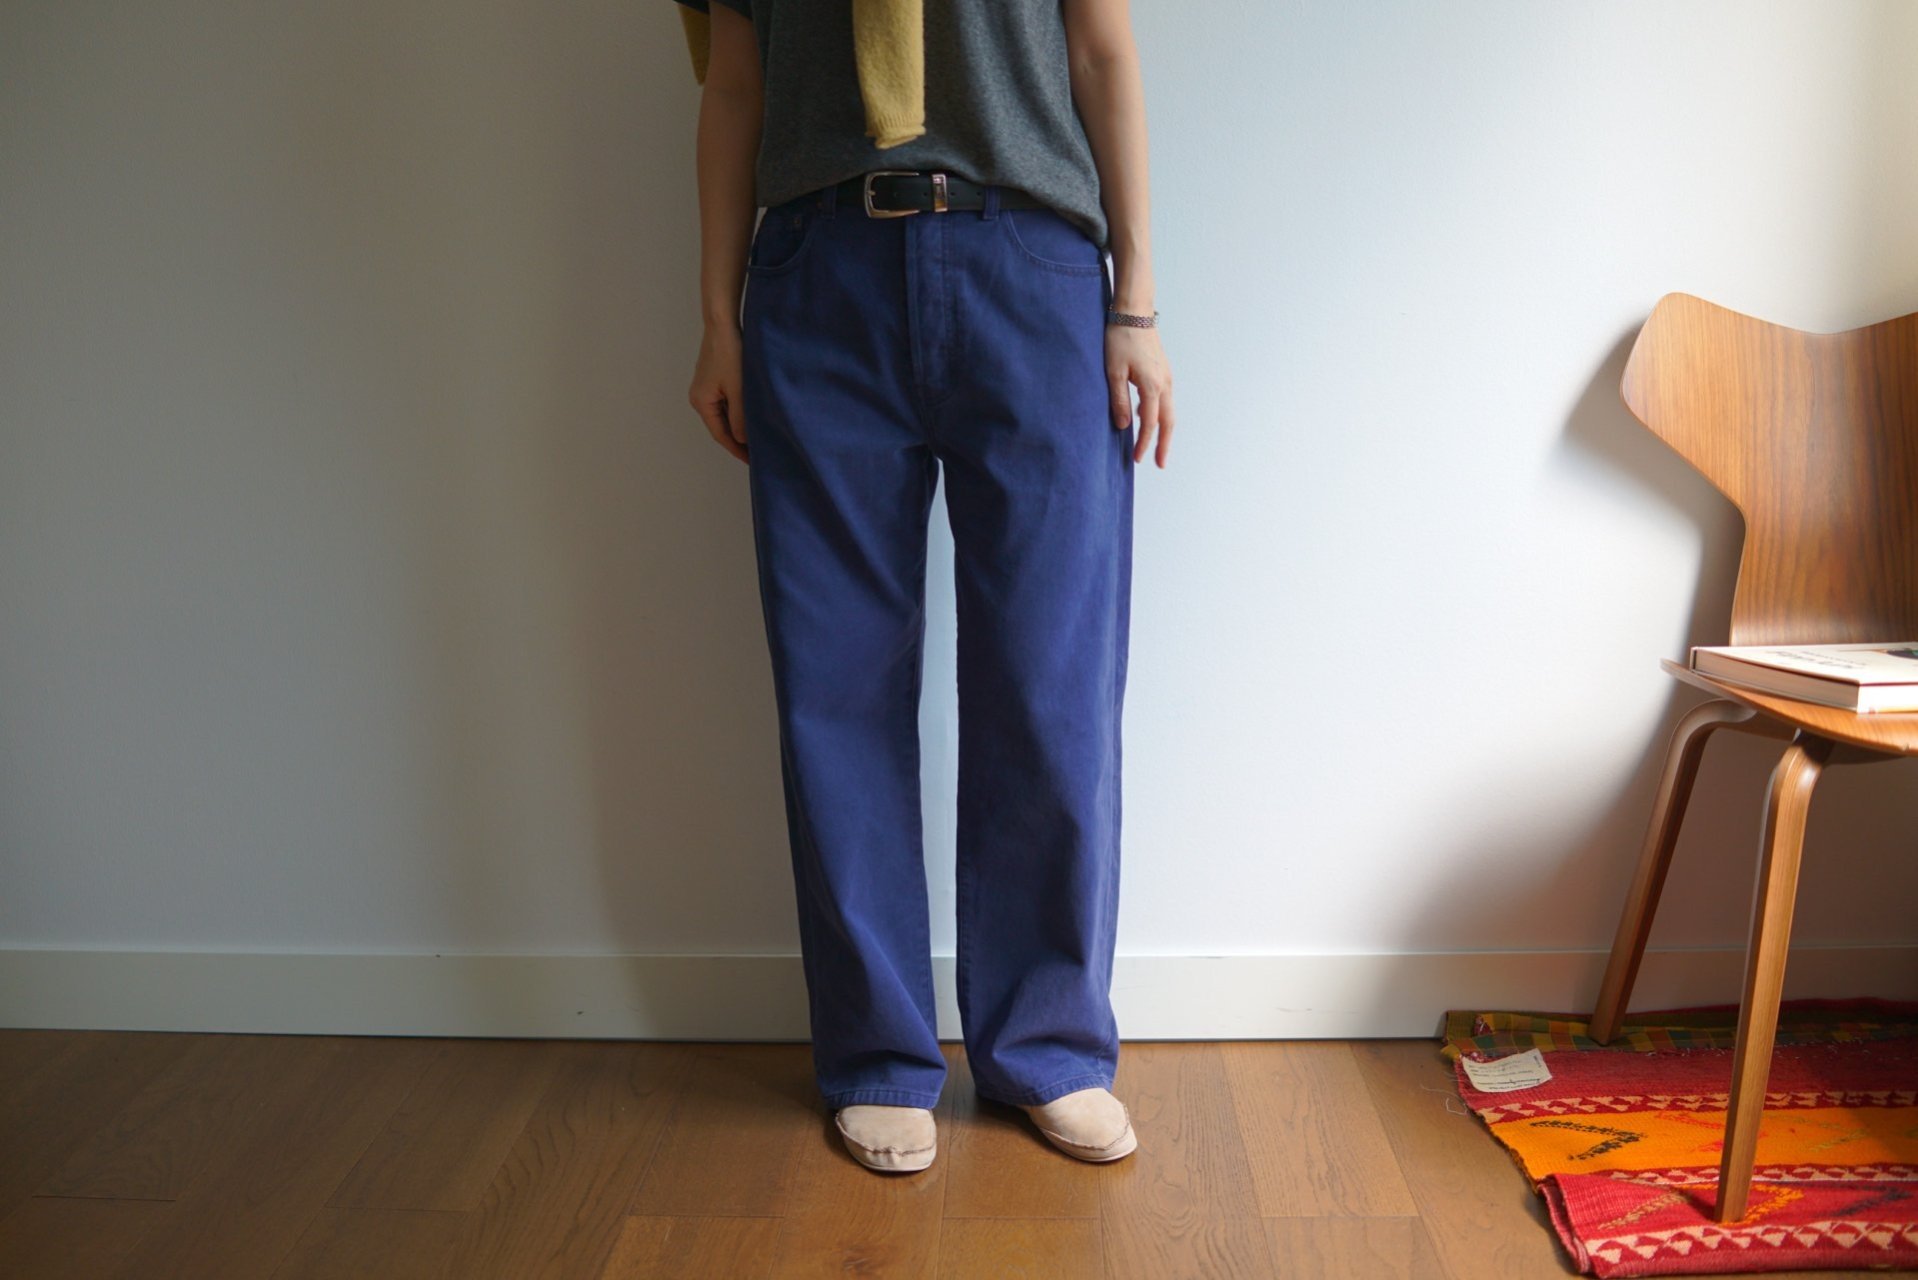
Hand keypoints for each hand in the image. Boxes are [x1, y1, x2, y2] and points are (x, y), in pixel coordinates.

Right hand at [691, 322, 748, 463]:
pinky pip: (725, 403)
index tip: (752, 461)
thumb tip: (742, 440)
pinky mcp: (713, 379)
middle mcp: (699, 398)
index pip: (721, 435)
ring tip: (757, 436)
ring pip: (724, 415)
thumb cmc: (729, 354)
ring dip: (738, 425)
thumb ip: (740, 418)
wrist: (723, 325)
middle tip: (758, 452)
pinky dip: (737, 411)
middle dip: (738, 440)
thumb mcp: (738, 390)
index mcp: (701, 402)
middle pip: (720, 426)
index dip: (737, 449)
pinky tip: (750, 415)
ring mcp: (705, 388)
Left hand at [1106, 323, 1173, 467]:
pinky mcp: (1162, 370)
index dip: (1145, 443)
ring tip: (1155, 446)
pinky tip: (1143, 416)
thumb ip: (1119, 400)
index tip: (1138, 459)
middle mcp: (1164, 383)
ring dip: (1163, 429)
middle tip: (1160, 463)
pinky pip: (1164, 398)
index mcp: (1152, 385)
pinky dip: (1158, 412)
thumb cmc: (1120, 339)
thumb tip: (1124, 426)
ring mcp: (1165, 376)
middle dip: (1164, 444)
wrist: (1134, 312)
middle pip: (1168, 421)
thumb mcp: (1113, 371)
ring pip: (1168, 410)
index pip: (1150, 423)